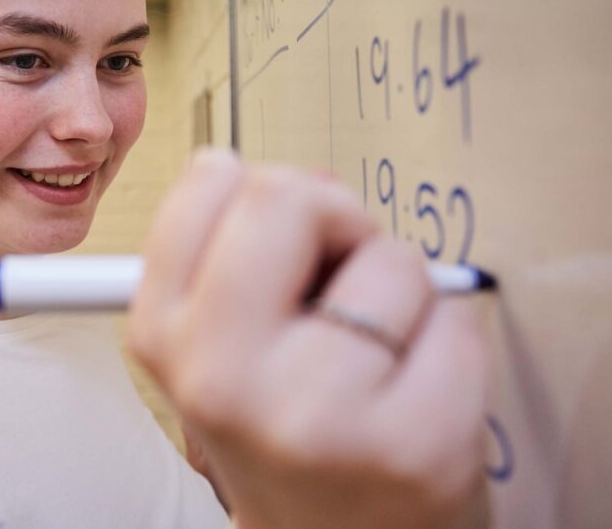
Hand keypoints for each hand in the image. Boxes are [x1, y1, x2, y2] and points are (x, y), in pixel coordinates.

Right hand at [128, 149, 487, 528]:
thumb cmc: (286, 431)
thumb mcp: (224, 340)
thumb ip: (245, 248)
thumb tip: (314, 181)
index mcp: (165, 334)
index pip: (212, 178)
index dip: (264, 195)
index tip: (280, 237)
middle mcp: (221, 375)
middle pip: (289, 194)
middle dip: (335, 219)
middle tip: (340, 278)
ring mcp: (314, 413)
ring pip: (392, 258)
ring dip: (399, 294)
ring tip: (374, 358)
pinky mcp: (409, 444)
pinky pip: (455, 320)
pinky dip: (447, 343)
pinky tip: (413, 391)